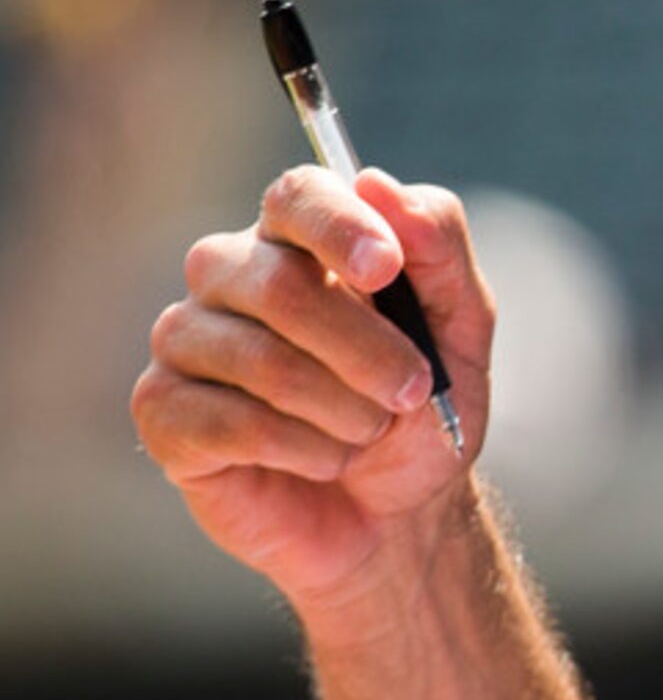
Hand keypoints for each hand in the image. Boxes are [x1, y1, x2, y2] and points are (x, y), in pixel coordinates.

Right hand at [132, 166, 495, 615]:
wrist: (397, 515)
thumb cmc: (421, 412)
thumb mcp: (462, 333)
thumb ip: (438, 252)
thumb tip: (381, 184)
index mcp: (298, 242)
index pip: (298, 196)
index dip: (340, 226)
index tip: (386, 270)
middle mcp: (229, 277)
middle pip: (280, 286)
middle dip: (367, 351)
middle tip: (413, 392)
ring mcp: (186, 341)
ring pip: (259, 360)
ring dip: (344, 410)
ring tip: (368, 432)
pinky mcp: (163, 411)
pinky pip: (230, 422)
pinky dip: (305, 450)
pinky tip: (323, 460)